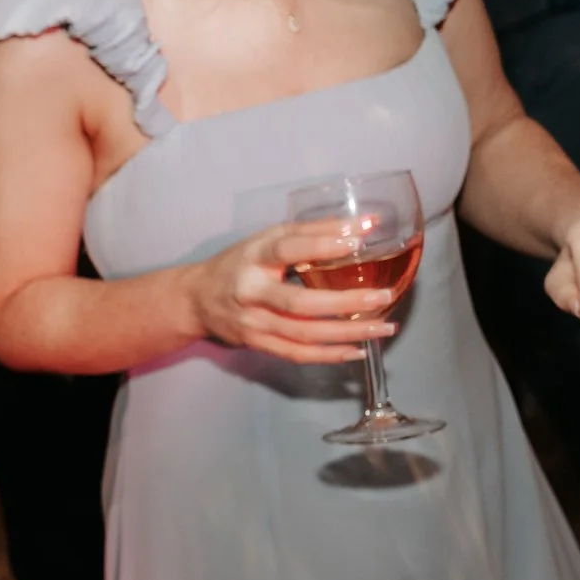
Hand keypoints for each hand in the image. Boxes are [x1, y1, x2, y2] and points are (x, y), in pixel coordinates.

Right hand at [186, 221, 399, 363]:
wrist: (195, 300)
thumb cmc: (239, 263)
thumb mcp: (268, 238)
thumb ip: (316, 231)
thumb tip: (368, 224)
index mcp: (253, 258)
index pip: (287, 249)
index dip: (321, 245)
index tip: (358, 240)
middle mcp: (250, 292)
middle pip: (299, 303)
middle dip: (345, 302)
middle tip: (383, 296)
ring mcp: (252, 323)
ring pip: (303, 333)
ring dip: (347, 333)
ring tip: (384, 327)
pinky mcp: (256, 343)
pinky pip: (296, 354)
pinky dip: (328, 355)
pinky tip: (356, 350)